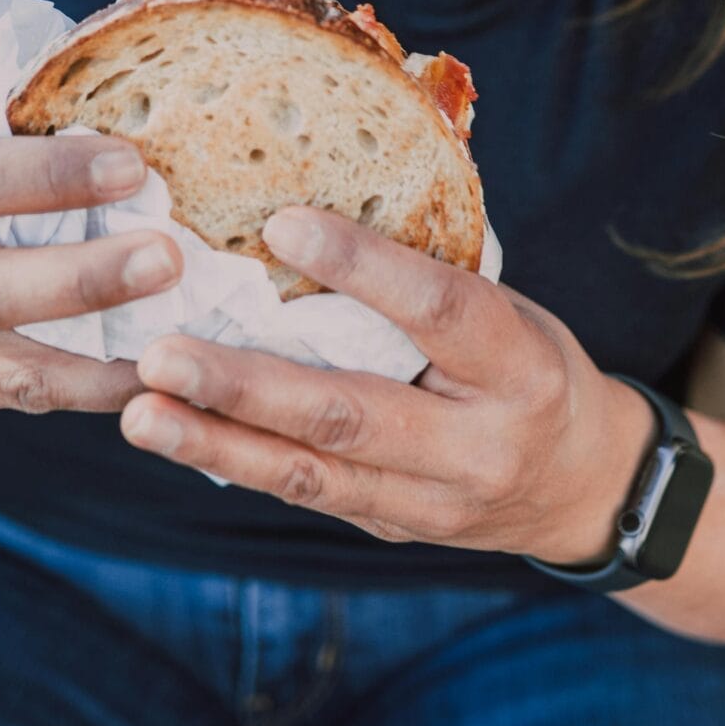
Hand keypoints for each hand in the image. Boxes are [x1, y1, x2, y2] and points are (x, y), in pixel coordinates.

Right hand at [0, 125, 182, 414]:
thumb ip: (21, 138)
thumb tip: (141, 143)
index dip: (49, 176)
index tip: (133, 166)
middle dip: (83, 279)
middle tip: (168, 259)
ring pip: (7, 368)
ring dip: (100, 358)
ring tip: (177, 337)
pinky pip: (23, 398)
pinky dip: (94, 388)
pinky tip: (152, 368)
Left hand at [122, 205, 654, 561]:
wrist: (585, 487)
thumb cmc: (531, 364)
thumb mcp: (512, 307)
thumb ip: (429, 272)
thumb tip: (314, 197)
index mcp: (520, 368)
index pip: (438, 309)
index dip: (362, 266)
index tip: (281, 222)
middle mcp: (478, 447)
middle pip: (349, 414)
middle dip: (246, 387)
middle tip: (161, 354)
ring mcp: (431, 503)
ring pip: (309, 475)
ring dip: (214, 442)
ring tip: (139, 413)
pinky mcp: (390, 528)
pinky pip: (304, 494)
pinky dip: (234, 461)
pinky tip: (174, 432)